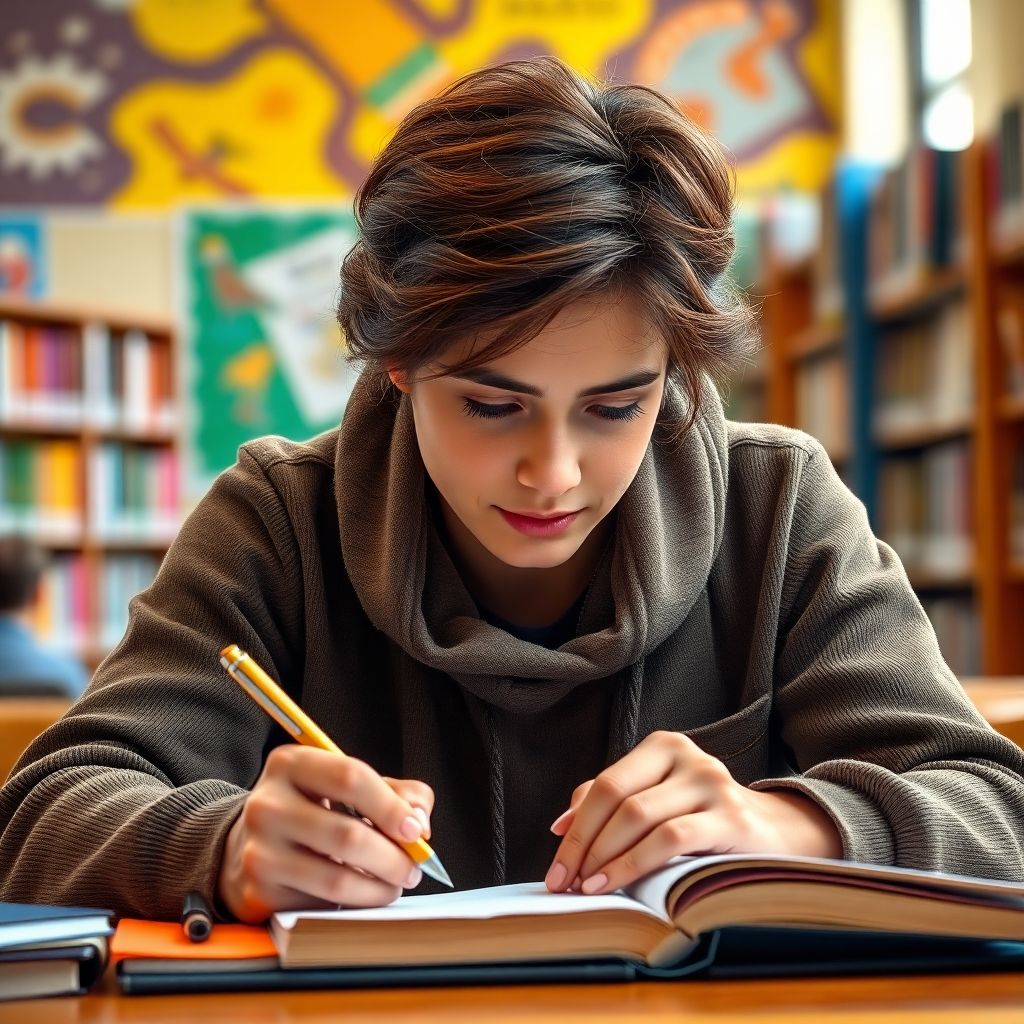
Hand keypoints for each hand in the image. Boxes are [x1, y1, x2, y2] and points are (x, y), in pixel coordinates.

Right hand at [218, 745, 433, 921]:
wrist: (248, 844)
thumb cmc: (313, 808)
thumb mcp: (347, 785)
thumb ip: (395, 793)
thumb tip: (420, 824)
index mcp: (291, 763)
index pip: (350, 777)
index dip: (391, 806)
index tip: (416, 830)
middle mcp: (267, 804)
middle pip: (347, 835)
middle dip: (392, 857)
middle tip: (412, 868)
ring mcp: (258, 851)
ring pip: (335, 879)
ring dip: (378, 888)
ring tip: (394, 885)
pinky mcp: (258, 893)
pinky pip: (319, 906)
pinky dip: (352, 905)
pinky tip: (361, 894)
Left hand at [545, 730, 841, 895]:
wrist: (778, 834)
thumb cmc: (703, 819)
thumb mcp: (656, 800)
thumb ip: (611, 803)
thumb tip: (561, 824)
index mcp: (663, 746)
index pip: (604, 785)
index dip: (575, 828)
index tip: (555, 868)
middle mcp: (687, 756)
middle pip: (616, 797)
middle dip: (583, 844)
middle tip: (564, 883)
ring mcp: (712, 783)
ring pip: (639, 816)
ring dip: (605, 857)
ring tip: (588, 888)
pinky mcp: (732, 817)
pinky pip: (671, 838)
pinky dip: (635, 863)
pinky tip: (616, 884)